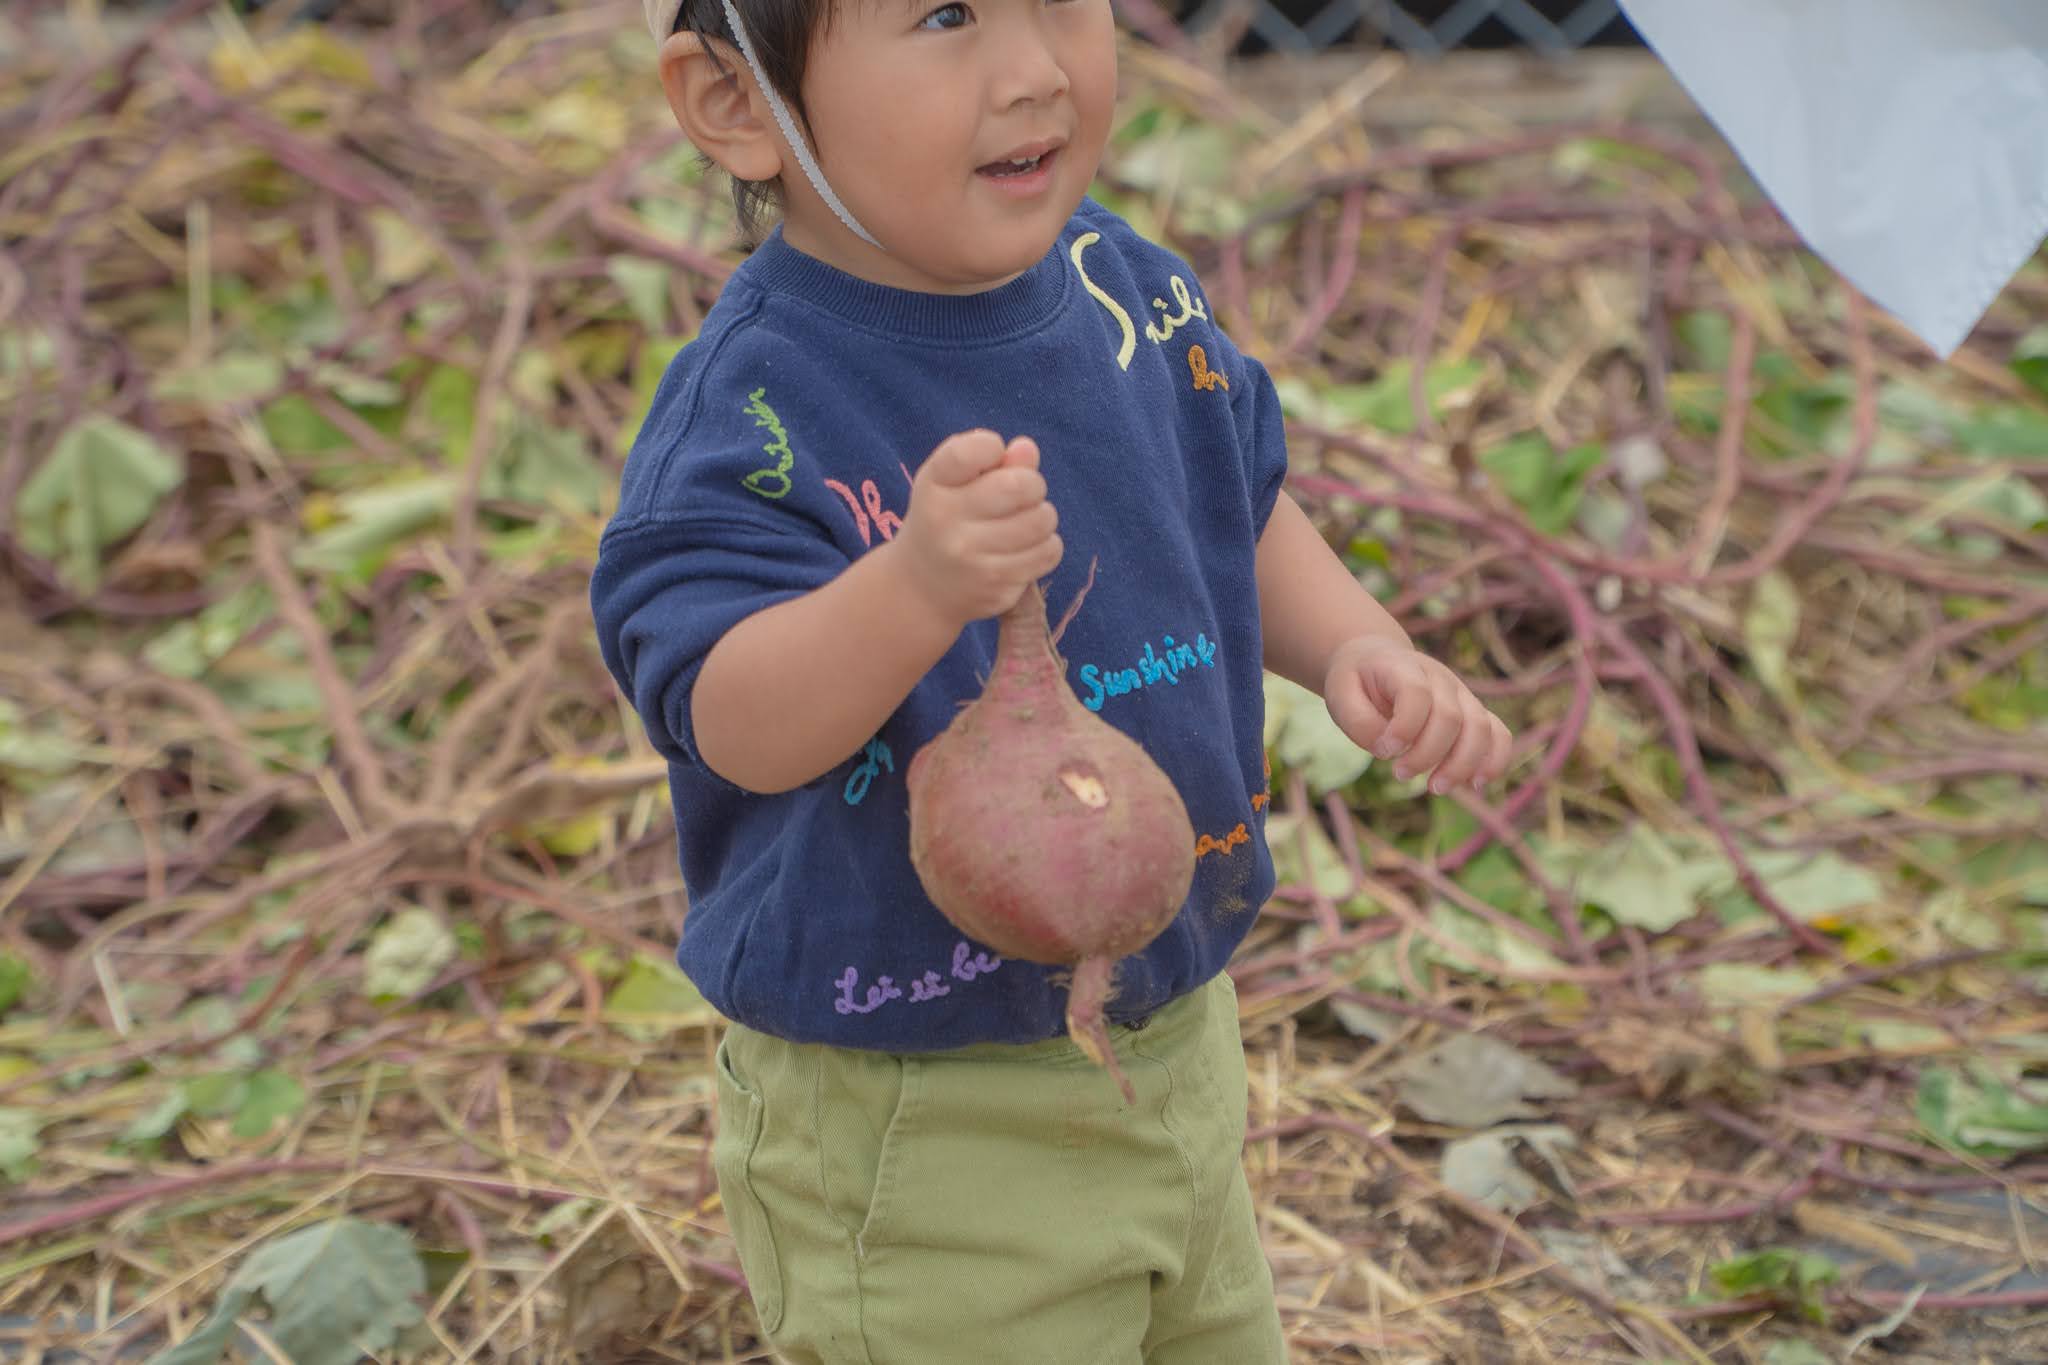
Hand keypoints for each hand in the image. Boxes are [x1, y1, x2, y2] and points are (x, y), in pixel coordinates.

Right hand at [891, 429, 1062, 627]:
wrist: (921, 588)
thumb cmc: (945, 520)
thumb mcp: (954, 482)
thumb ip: (992, 460)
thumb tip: (1027, 448)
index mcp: (933, 485)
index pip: (975, 450)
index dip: (993, 447)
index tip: (991, 459)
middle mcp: (945, 522)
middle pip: (1019, 486)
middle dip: (1032, 485)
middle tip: (1023, 494)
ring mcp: (970, 559)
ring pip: (1041, 521)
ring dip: (1042, 517)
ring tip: (1025, 522)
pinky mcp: (996, 587)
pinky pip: (1048, 552)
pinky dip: (1046, 545)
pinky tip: (1026, 547)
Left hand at [1324, 637, 1511, 794]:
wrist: (1376, 661)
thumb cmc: (1357, 683)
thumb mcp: (1339, 695)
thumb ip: (1357, 721)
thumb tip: (1386, 749)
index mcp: (1404, 667)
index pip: (1416, 694)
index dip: (1403, 728)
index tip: (1383, 751)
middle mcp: (1440, 678)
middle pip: (1451, 717)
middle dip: (1427, 754)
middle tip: (1400, 775)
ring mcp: (1461, 695)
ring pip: (1480, 728)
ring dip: (1462, 764)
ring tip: (1436, 788)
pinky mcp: (1473, 714)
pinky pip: (1499, 734)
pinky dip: (1495, 760)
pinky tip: (1475, 784)